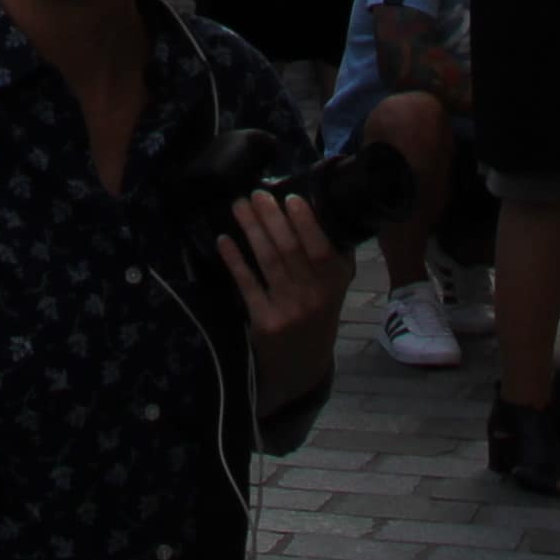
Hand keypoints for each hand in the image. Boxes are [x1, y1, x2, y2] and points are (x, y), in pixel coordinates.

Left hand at [217, 188, 347, 356]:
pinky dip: (235, 260)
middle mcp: (313, 297)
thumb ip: (334, 258)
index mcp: (334, 285)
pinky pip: (247, 284)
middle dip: (270, 218)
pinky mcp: (265, 322)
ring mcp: (288, 310)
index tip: (290, 197)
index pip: (322, 249)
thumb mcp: (336, 290)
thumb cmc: (318, 316)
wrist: (302, 366)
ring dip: (251, 230)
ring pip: (267, 261)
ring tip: (239, 206)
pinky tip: (224, 240)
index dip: (306, 223)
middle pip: (289, 250)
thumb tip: (326, 210)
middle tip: (256, 194)